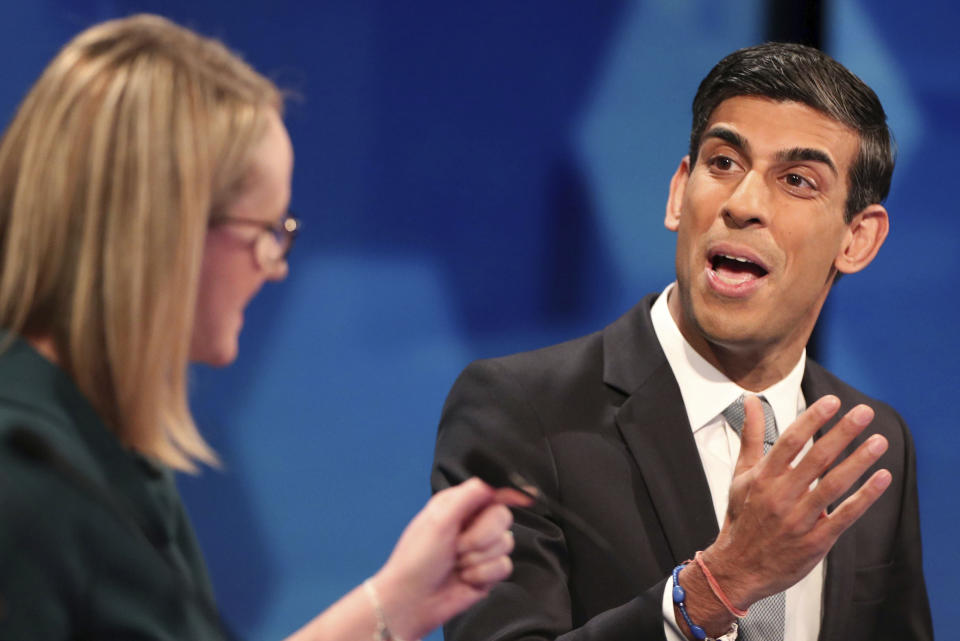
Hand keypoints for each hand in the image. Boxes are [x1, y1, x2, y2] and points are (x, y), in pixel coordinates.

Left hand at [369, 478, 529, 639]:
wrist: (412, 600)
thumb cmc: (416, 559)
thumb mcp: (438, 520)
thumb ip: (467, 497)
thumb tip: (492, 484)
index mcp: (459, 505)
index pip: (492, 492)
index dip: (510, 493)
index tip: (526, 497)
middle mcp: (472, 524)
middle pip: (503, 516)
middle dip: (482, 535)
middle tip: (458, 546)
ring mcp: (481, 549)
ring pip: (507, 543)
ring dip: (479, 558)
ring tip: (457, 564)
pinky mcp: (488, 572)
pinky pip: (505, 566)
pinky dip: (483, 574)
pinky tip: (465, 578)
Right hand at [703, 395, 891, 607]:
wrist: (738, 568)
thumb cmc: (742, 518)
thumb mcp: (741, 475)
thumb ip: (750, 436)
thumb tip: (751, 401)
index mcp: (763, 477)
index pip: (789, 441)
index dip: (811, 420)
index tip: (832, 402)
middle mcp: (780, 496)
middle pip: (816, 459)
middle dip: (842, 433)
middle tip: (864, 413)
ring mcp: (799, 519)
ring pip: (833, 485)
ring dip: (858, 461)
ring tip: (879, 441)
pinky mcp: (816, 540)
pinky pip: (844, 516)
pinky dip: (864, 497)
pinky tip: (881, 478)